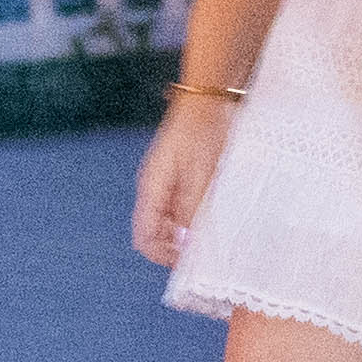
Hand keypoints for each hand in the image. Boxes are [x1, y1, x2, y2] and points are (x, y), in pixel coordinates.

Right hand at [132, 88, 230, 264]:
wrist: (210, 98)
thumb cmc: (204, 130)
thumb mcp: (202, 175)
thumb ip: (193, 211)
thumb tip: (188, 245)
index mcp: (152, 188)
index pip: (145, 238)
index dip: (164, 256)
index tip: (190, 263)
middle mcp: (155, 189)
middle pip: (157, 234)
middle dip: (178, 248)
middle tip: (207, 252)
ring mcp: (168, 183)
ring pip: (172, 223)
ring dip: (189, 233)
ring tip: (215, 234)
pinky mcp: (182, 176)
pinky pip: (183, 208)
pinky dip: (196, 217)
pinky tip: (216, 214)